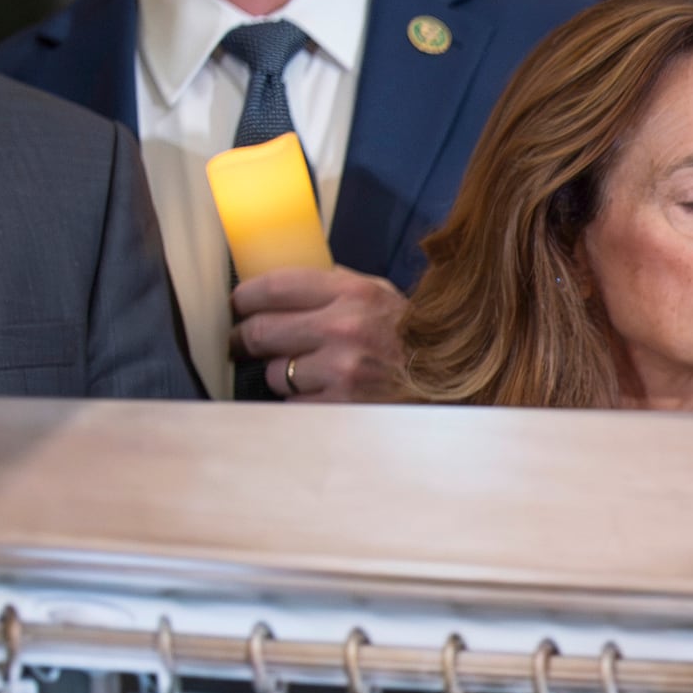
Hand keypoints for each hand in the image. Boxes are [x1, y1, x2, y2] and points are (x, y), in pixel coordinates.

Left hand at [232, 266, 407, 401]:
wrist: (454, 383)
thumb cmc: (413, 338)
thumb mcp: (381, 296)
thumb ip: (334, 287)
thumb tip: (279, 285)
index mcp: (353, 294)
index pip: (272, 287)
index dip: (243, 298)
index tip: (237, 306)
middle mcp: (344, 329)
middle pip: (259, 332)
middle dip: (245, 339)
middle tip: (242, 343)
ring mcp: (342, 370)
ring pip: (275, 373)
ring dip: (283, 375)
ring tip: (307, 373)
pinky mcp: (341, 406)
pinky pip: (295, 404)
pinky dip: (302, 401)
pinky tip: (324, 395)